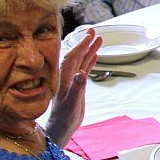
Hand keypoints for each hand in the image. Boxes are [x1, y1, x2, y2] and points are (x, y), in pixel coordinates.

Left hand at [46, 29, 100, 145]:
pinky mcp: (77, 86)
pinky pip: (84, 70)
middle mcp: (68, 77)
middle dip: (85, 43)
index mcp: (64, 78)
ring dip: (89, 50)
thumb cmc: (64, 118)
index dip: (81, 46)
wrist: (60, 128)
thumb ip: (77, 89)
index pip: (73, 57)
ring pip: (82, 61)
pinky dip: (90, 61)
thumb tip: (81, 74)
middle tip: (93, 32)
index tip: (89, 36)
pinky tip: (95, 56)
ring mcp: (72, 81)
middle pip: (77, 55)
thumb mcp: (71, 104)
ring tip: (98, 40)